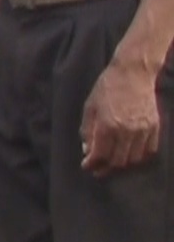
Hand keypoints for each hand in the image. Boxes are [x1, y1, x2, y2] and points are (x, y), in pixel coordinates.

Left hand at [80, 60, 160, 174]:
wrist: (134, 73)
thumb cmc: (107, 88)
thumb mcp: (90, 108)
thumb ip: (88, 131)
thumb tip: (88, 150)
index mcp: (108, 126)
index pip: (100, 155)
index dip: (92, 164)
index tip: (87, 166)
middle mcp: (127, 130)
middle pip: (118, 161)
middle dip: (105, 168)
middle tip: (98, 168)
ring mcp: (143, 129)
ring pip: (134, 159)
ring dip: (122, 163)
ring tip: (113, 162)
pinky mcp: (155, 126)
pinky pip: (149, 150)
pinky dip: (139, 156)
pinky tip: (130, 154)